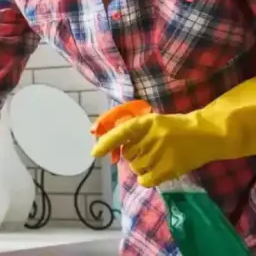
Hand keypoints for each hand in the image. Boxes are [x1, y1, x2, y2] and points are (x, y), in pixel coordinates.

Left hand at [91, 113, 211, 186]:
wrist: (206, 134)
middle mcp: (151, 137)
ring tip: (157, 159)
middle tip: (149, 150)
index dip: (105, 143)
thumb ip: (133, 131)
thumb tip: (110, 146)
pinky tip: (156, 172)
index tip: (94, 154)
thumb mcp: (153, 122)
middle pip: (127, 155)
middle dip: (133, 155)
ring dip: (141, 166)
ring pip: (136, 167)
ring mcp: (161, 153)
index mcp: (146, 122)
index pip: (120, 133)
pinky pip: (146, 180)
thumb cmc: (176, 128)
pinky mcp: (169, 168)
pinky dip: (147, 178)